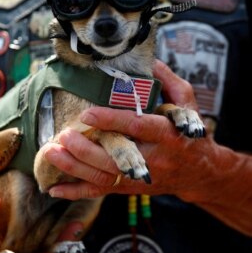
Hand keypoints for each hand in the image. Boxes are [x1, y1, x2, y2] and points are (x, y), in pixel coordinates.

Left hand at [44, 61, 228, 200]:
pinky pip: (100, 192)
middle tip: (63, 136)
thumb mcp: (188, 102)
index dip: (112, 121)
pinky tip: (54, 188)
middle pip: (116, 158)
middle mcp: (153, 159)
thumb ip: (168, 81)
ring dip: (75, 167)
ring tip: (51, 153)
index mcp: (167, 134)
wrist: (200, 172)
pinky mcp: (130, 188)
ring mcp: (139, 177)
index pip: (138, 127)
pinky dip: (76, 192)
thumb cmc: (190, 132)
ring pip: (104, 177)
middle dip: (86, 150)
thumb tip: (148, 60)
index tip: (87, 114)